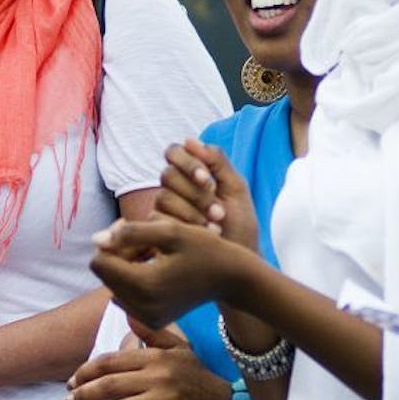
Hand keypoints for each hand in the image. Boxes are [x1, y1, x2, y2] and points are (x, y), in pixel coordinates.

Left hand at [63, 320, 229, 399]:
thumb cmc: (195, 376)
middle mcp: (158, 377)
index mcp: (155, 357)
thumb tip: (126, 312)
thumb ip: (151, 332)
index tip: (71, 382)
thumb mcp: (178, 348)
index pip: (112, 361)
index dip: (87, 371)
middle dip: (82, 395)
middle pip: (110, 386)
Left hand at [90, 218, 251, 327]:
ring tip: (154, 253)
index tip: (135, 229)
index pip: (100, 262)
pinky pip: (127, 297)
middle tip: (147, 239)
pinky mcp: (152, 321)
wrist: (232, 278)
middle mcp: (142, 308)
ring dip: (126, 266)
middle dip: (118, 254)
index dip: (112, 241)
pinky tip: (157, 268)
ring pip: (114, 285)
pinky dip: (135, 280)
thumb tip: (96, 239)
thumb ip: (131, 232)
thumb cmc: (205, 249)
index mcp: (145, 285)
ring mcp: (147, 318)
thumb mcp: (171, 232)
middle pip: (105, 275)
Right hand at [154, 138, 259, 252]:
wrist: (240, 260)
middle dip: (195, 193)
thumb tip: (190, 140)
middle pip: (168, 175)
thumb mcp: (236, 189)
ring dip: (192, 211)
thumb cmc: (240, 226)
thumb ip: (217, 161)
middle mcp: (174, 189)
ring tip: (216, 226)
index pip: (174, 152)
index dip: (188, 162)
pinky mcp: (157, 231)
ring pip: (162, 197)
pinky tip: (204, 235)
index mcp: (193, 173)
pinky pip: (158, 219)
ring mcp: (164, 210)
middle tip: (219, 210)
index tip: (209, 181)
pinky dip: (185, 226)